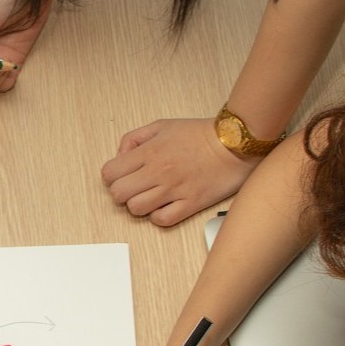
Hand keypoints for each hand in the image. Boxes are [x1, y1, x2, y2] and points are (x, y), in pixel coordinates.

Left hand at [101, 117, 259, 226]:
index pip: (109, 173)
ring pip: (136, 209)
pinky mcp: (190, 204)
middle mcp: (158, 172)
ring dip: (139, 205)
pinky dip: (159, 216)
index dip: (113, 176)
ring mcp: (174, 190)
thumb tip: (121, 156)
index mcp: (149, 151)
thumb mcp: (162, 125)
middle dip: (122, 192)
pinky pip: (162, 220)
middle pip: (118, 194)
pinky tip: (165, 206)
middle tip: (135, 188)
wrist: (235, 143)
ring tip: (151, 197)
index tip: (123, 176)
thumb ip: (135, 138)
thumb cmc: (200, 134)